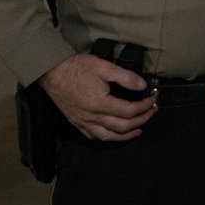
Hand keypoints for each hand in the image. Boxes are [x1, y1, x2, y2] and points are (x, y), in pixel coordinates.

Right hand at [39, 54, 155, 140]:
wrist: (52, 72)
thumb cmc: (77, 67)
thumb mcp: (104, 67)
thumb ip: (125, 77)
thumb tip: (143, 86)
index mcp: (100, 104)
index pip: (129, 111)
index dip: (144, 107)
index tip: (152, 101)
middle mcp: (92, 117)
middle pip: (122, 126)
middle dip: (140, 121)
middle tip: (150, 113)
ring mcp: (83, 122)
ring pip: (108, 136)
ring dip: (125, 135)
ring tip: (137, 130)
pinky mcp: (76, 122)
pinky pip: (93, 136)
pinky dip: (107, 137)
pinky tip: (113, 133)